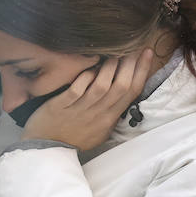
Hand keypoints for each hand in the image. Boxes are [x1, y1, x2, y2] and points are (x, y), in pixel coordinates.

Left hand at [20, 50, 155, 149]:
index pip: (132, 93)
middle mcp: (98, 115)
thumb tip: (124, 91)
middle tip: (131, 46)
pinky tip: (88, 67)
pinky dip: (84, 78)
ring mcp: (79, 111)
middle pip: (121, 87)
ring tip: (111, 52)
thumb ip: (112, 112)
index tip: (147, 52)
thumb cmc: (74, 138)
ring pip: (101, 87)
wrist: (48, 150)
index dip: (142, 71)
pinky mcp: (60, 107)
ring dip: (109, 68)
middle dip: (129, 64)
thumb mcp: (100, 130)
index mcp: (109, 119)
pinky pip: (76, 90)